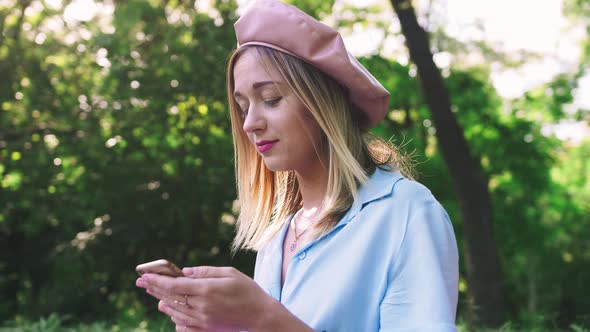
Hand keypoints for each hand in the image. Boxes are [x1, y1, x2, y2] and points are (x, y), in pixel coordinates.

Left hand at [135, 266, 274, 331]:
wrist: (260, 315)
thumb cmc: (247, 290)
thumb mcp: (229, 273)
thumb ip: (205, 271)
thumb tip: (184, 271)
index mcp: (207, 290)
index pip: (175, 285)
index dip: (157, 280)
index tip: (145, 275)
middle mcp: (201, 306)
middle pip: (171, 297)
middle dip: (155, 288)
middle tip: (142, 282)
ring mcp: (203, 320)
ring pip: (175, 311)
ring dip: (162, 301)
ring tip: (153, 294)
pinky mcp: (206, 328)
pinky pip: (183, 324)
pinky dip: (174, 316)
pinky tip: (169, 309)